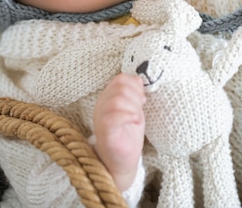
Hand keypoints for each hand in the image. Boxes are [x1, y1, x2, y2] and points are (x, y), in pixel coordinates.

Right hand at [93, 73, 145, 191]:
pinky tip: (135, 122)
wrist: (121, 162)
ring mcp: (100, 120)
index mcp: (107, 98)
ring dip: (134, 107)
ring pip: (117, 100)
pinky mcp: (105, 134)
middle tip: (140, 109)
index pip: (120, 79)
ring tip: (137, 118)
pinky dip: (128, 116)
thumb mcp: (133, 109)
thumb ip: (133, 93)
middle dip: (136, 96)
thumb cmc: (127, 135)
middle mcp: (101, 106)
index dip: (134, 85)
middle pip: (120, 87)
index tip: (141, 99)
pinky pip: (112, 118)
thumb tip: (138, 79)